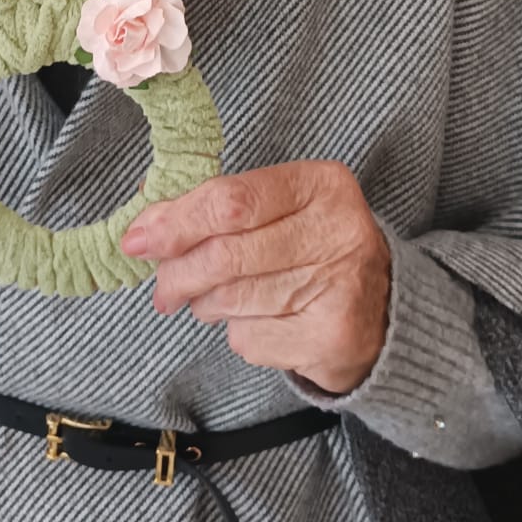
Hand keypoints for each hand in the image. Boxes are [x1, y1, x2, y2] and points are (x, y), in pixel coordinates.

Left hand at [119, 160, 391, 395]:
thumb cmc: (314, 248)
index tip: (139, 238)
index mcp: (321, 184)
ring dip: (204, 304)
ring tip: (207, 300)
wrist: (382, 310)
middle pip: (227, 254)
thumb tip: (146, 225)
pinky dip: (238, 332)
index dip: (177, 220)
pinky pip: (251, 338)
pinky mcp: (331, 337)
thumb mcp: (280, 208)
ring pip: (233, 299)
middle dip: (178, 273)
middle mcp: (337, 230)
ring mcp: (339, 286)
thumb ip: (219, 208)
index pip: (232, 200)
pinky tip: (255, 320)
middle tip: (162, 287)